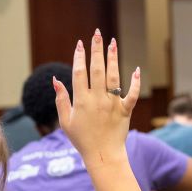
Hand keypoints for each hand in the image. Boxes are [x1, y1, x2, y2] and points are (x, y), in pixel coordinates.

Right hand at [53, 30, 139, 167]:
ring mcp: (112, 104)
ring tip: (113, 43)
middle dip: (97, 50)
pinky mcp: (125, 110)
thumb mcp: (65, 121)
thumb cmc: (82, 139)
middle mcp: (97, 99)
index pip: (79, 73)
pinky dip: (135, 83)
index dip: (79, 57)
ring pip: (114, 77)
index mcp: (81, 101)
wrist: (102, 156)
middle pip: (97, 70)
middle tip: (97, 34)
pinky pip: (132, 95)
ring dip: (113, 58)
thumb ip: (61, 99)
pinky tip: (136, 70)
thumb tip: (55, 80)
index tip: (80, 44)